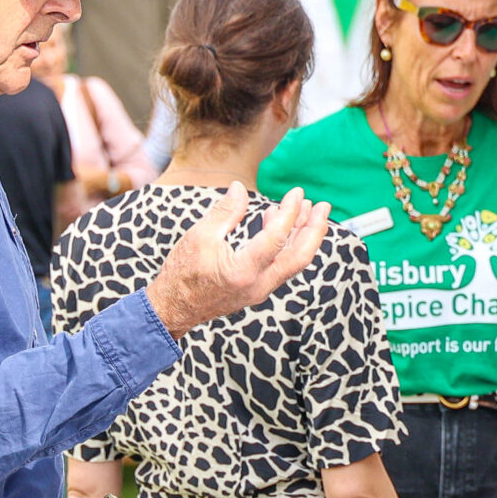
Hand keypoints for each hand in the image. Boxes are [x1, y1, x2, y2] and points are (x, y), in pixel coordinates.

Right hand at [145, 184, 329, 338]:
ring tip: (308, 211)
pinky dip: (286, 245)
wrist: (172, 308)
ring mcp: (259, 290)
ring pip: (293, 263)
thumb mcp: (200, 236)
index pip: (277, 238)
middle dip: (315, 230)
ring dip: (303, 236)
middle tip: (323, 206)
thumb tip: (240, 189)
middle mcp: (258, 284)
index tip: (296, 193)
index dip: (290, 212)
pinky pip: (280, 266)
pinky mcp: (257, 289)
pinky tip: (278, 225)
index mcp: (243, 271)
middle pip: (299, 257)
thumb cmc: (182, 274)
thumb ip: (225, 212)